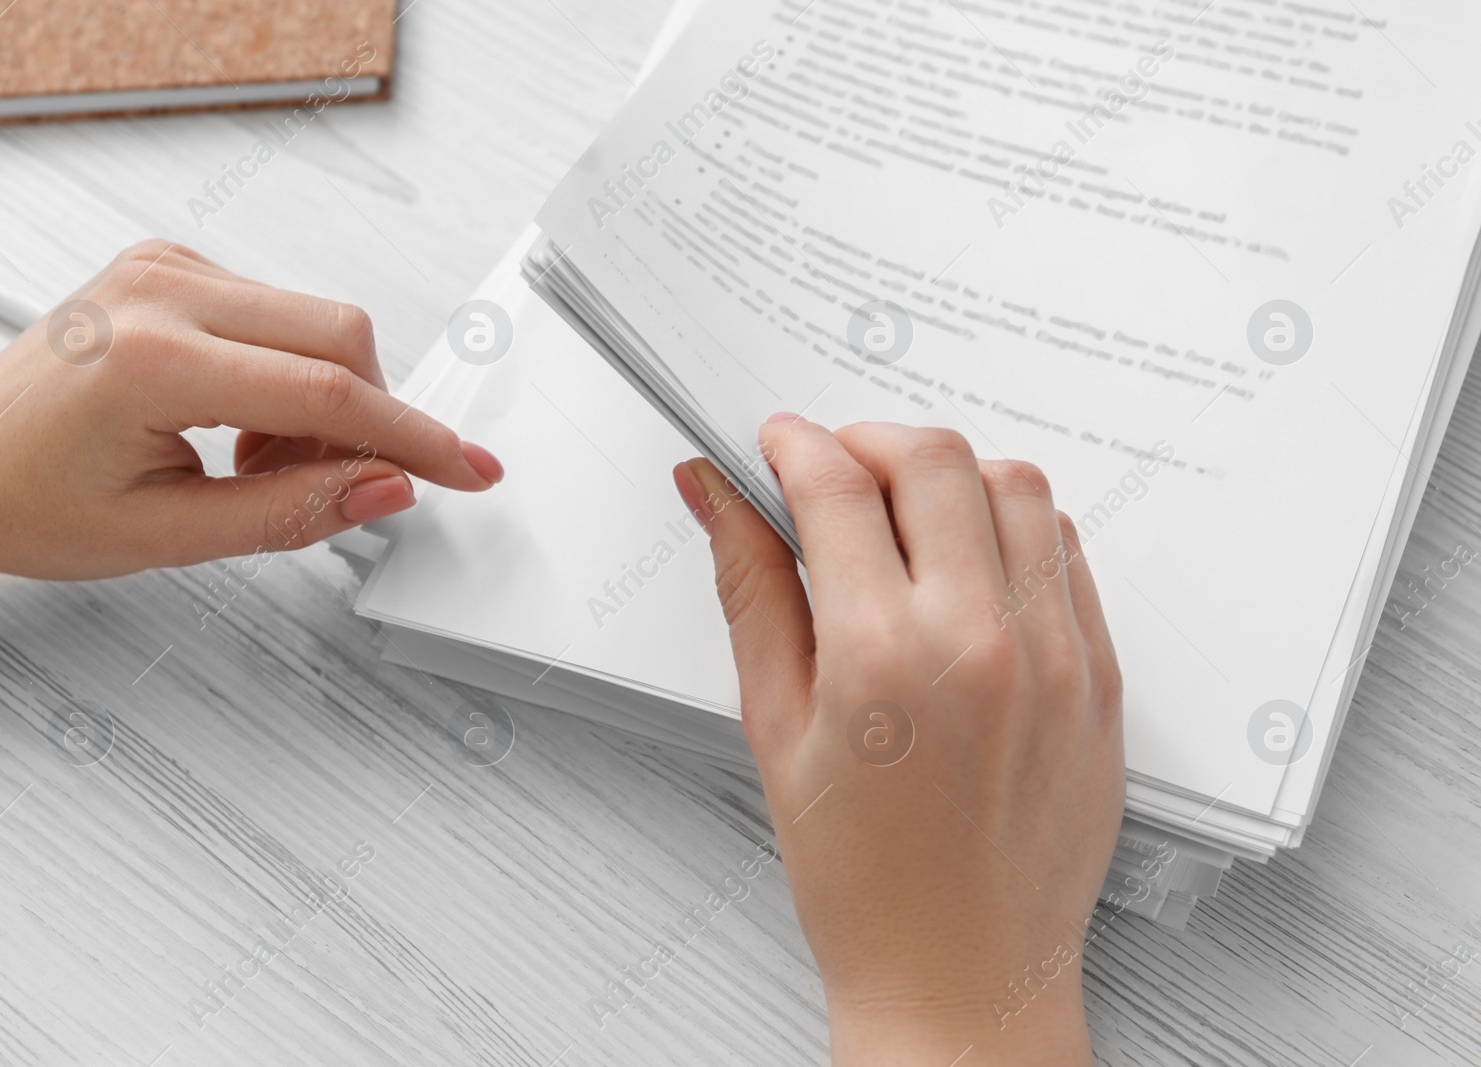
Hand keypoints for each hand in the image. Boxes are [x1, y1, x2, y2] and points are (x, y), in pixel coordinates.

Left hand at [0, 240, 502, 606]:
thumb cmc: (29, 500)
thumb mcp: (168, 536)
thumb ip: (291, 513)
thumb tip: (385, 488)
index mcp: (151, 358)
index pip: (330, 391)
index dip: (414, 438)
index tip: (468, 469)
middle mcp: (161, 290)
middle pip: (342, 337)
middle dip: (363, 420)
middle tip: (321, 485)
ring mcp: (166, 267)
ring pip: (319, 323)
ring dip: (322, 402)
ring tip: (253, 462)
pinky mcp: (173, 265)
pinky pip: (282, 314)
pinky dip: (289, 377)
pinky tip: (238, 424)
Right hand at [673, 417, 1123, 1065]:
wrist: (962, 977)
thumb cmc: (862, 881)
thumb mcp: (776, 729)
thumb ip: (750, 591)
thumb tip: (715, 496)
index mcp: (883, 658)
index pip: (836, 485)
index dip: (793, 444)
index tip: (776, 446)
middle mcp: (981, 641)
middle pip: (933, 458)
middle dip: (869, 440)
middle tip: (833, 471)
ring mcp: (1057, 655)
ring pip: (1015, 485)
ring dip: (950, 475)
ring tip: (905, 518)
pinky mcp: (1103, 676)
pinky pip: (1066, 550)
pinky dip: (1012, 526)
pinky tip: (969, 563)